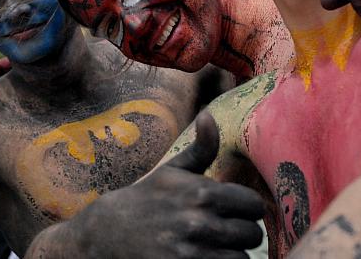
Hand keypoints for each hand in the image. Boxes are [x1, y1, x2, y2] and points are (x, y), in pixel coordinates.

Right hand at [64, 111, 264, 257]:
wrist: (106, 233)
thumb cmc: (145, 199)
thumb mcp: (171, 171)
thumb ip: (200, 148)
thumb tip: (209, 115)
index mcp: (202, 193)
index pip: (254, 205)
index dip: (247, 208)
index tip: (234, 211)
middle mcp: (200, 223)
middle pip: (252, 234)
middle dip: (241, 232)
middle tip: (224, 231)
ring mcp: (192, 253)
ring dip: (232, 254)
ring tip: (214, 246)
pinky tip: (205, 257)